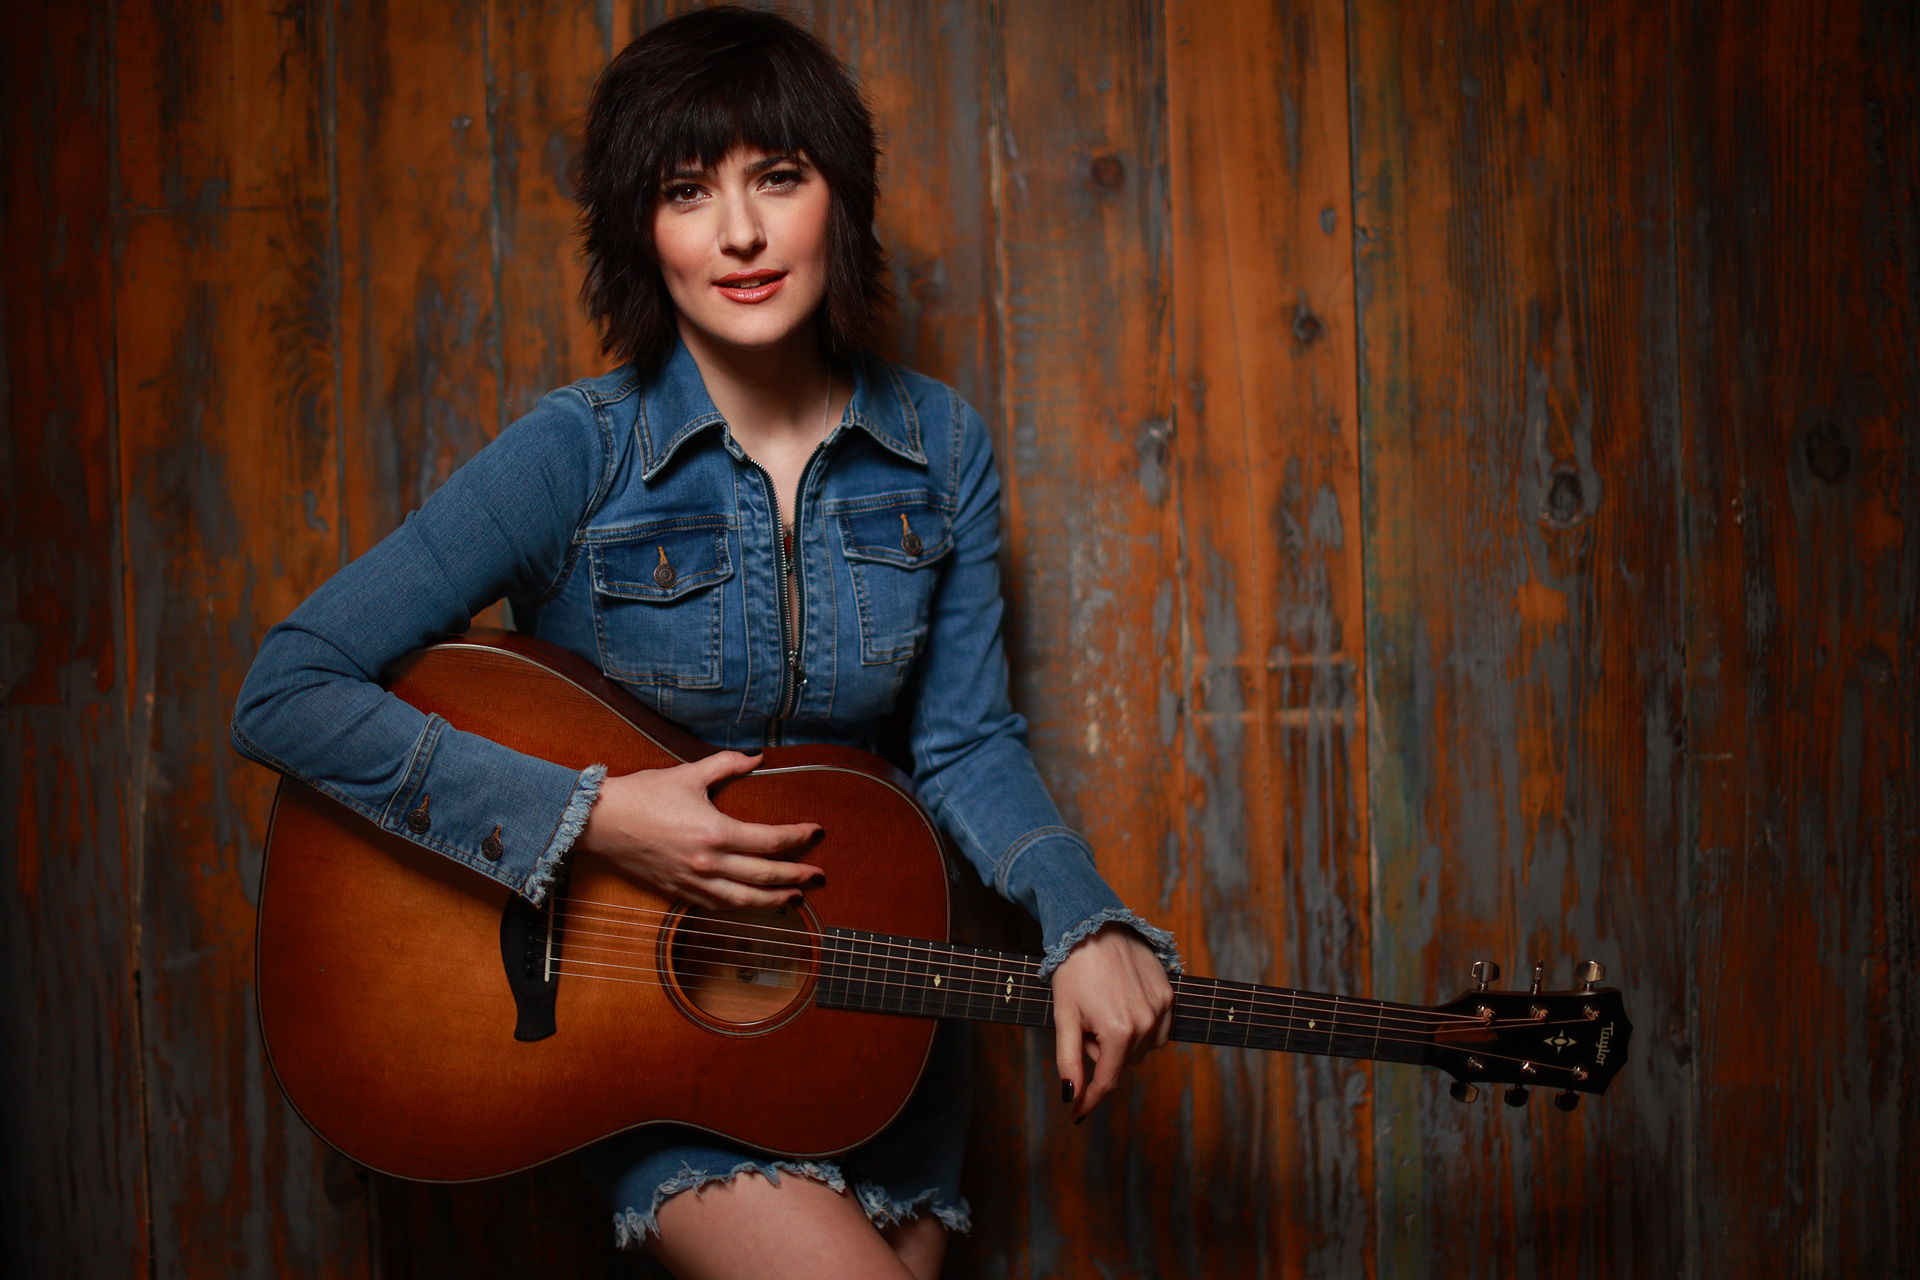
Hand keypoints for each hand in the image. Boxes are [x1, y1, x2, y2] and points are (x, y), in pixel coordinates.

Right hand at [577, 750, 823, 909]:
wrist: (600, 822)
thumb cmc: (642, 795)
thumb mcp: (689, 773)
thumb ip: (727, 764)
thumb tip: (758, 757)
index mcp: (716, 833)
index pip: (770, 841)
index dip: (798, 838)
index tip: (816, 832)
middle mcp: (709, 863)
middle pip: (765, 876)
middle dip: (797, 876)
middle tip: (818, 876)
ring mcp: (693, 882)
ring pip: (744, 900)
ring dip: (774, 901)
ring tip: (795, 898)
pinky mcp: (678, 892)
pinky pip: (717, 905)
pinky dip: (741, 907)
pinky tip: (752, 903)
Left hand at [1051, 923, 1173, 1121]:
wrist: (1094, 924)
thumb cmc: (1073, 969)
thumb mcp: (1064, 1017)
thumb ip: (1069, 1060)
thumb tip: (1072, 1096)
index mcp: (1118, 1031)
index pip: (1106, 1080)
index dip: (1090, 1099)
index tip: (1077, 1115)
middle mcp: (1146, 1023)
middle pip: (1122, 1062)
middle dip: (1101, 1052)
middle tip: (1084, 1022)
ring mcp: (1161, 1008)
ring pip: (1141, 1048)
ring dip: (1121, 1040)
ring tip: (1102, 1009)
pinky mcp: (1168, 993)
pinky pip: (1157, 1028)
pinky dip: (1140, 1026)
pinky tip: (1122, 1004)